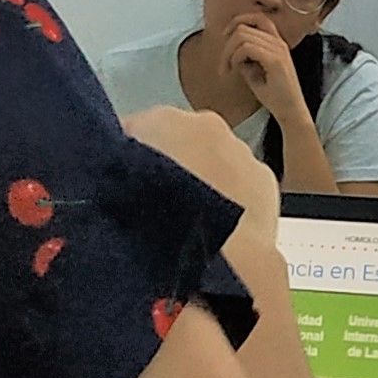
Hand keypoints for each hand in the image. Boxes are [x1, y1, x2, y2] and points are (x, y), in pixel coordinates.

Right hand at [121, 104, 276, 217]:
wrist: (218, 258)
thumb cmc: (158, 223)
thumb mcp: (113, 197)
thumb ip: (113, 178)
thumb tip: (113, 184)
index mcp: (161, 120)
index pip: (133, 131)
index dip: (122, 161)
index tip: (118, 188)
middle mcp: (205, 125)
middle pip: (177, 142)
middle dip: (166, 168)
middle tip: (153, 207)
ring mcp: (240, 151)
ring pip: (212, 161)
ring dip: (200, 183)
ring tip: (187, 223)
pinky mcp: (265, 180)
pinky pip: (240, 183)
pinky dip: (230, 199)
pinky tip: (218, 227)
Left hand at [223, 16, 303, 121]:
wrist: (291, 112)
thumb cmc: (275, 96)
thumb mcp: (255, 73)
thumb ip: (245, 59)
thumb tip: (230, 51)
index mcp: (277, 43)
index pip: (256, 18)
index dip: (237, 22)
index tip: (225, 38)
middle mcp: (279, 43)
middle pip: (243, 27)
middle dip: (226, 44)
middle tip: (223, 65)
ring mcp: (278, 50)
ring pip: (242, 36)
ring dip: (228, 52)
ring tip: (227, 69)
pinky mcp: (275, 61)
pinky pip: (246, 48)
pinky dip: (234, 58)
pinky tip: (233, 70)